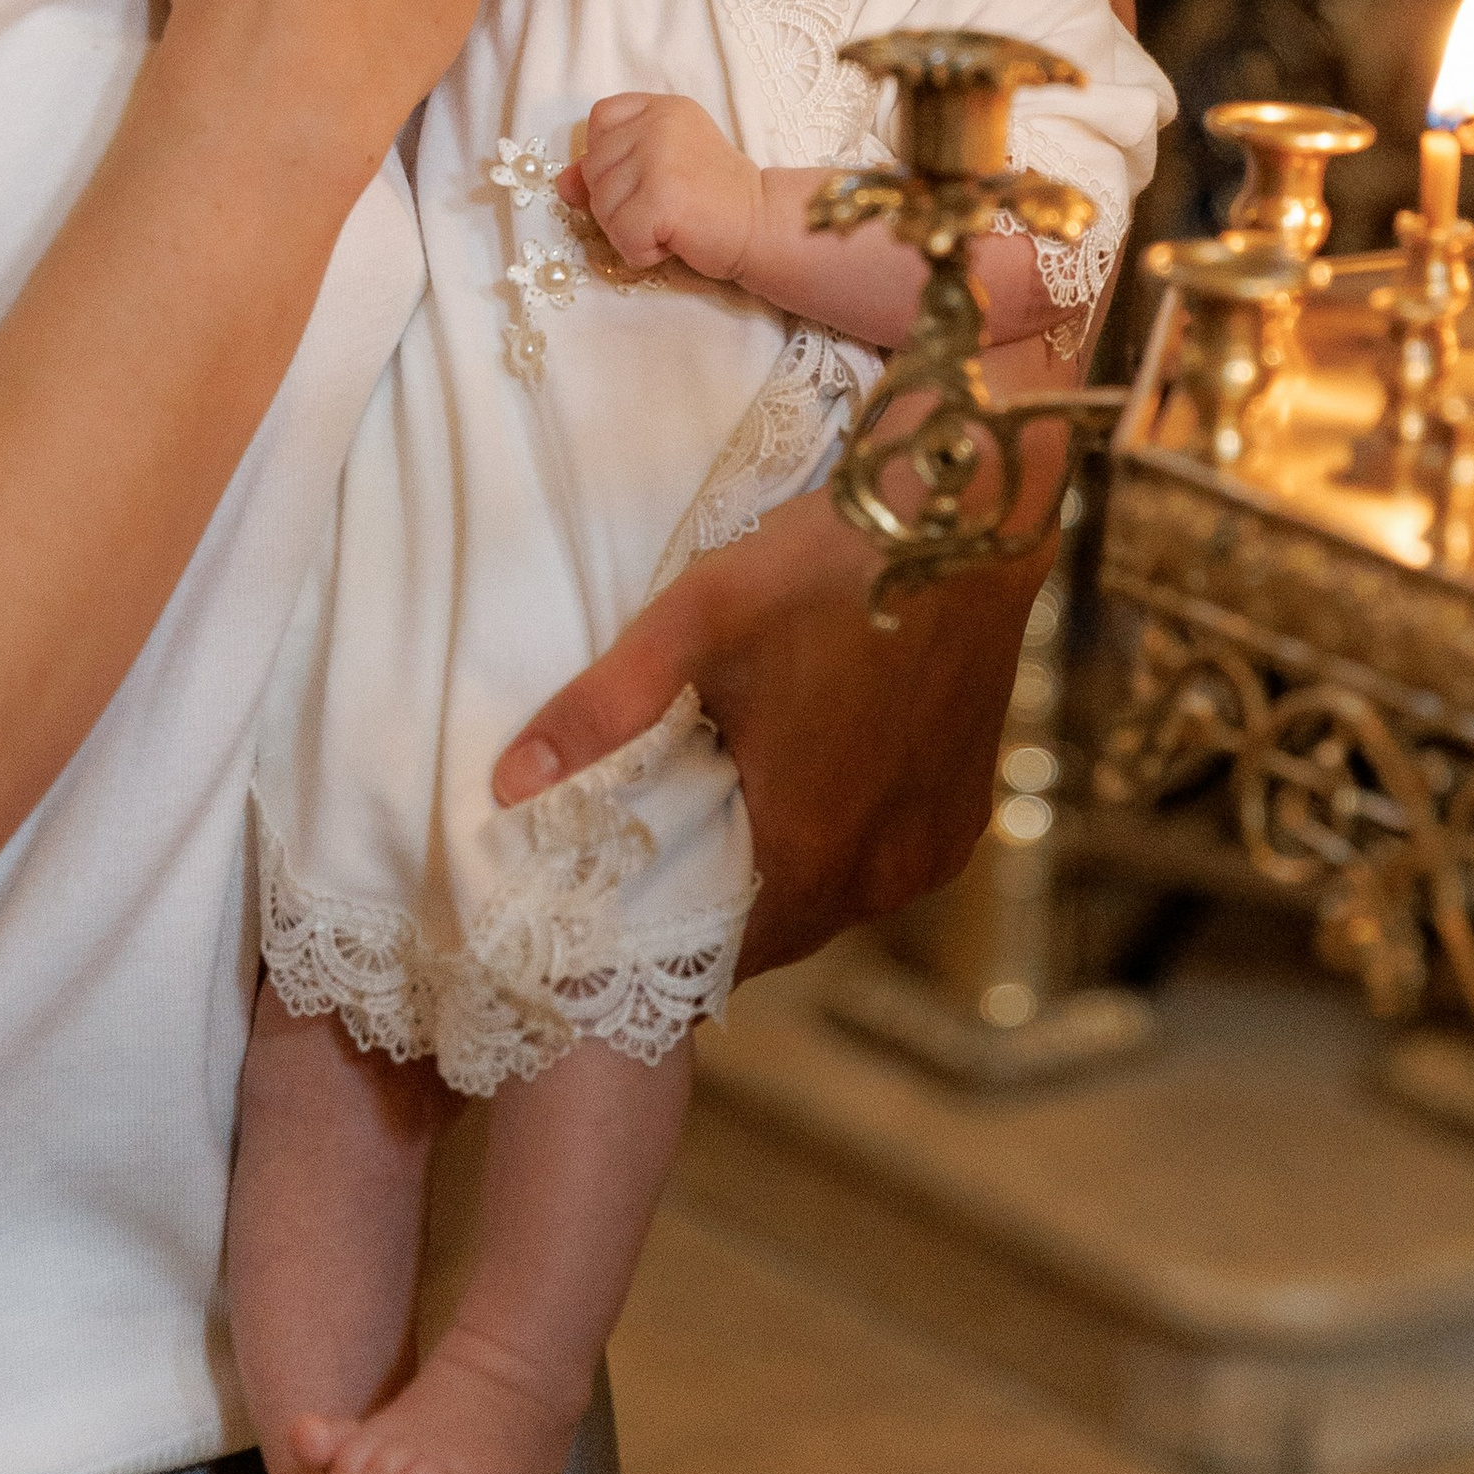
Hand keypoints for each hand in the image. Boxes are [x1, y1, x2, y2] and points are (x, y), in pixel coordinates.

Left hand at [491, 480, 1049, 972]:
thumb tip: (508, 786)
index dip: (658, 946)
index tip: (615, 925)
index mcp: (804, 848)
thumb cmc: (825, 564)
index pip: (710, 957)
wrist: (965, 516)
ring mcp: (930, 848)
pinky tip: (809, 791)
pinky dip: (841, 847)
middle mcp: (878, 874)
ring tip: (728, 820)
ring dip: (781, 877)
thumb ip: (603, 707)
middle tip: (659, 861)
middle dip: (715, 909)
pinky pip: (883, 865)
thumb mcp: (696, 620)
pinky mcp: (964, 815)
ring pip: (830, 901)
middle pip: (772, 934)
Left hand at [559, 93, 760, 280]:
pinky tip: (674, 240)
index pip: (600, 120)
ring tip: (671, 224)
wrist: (764, 225)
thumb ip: (612, 168)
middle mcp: (658, 123)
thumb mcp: (660, 169)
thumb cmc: (713, 199)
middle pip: (594, 169)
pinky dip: (642, 251)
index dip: (608, 157)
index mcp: (661, 108)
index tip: (644, 177)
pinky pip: (621, 236)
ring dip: (629, 231)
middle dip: (618, 202)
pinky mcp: (662, 197)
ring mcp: (659, 157)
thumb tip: (564, 184)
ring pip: (602, 207)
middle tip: (664, 207)